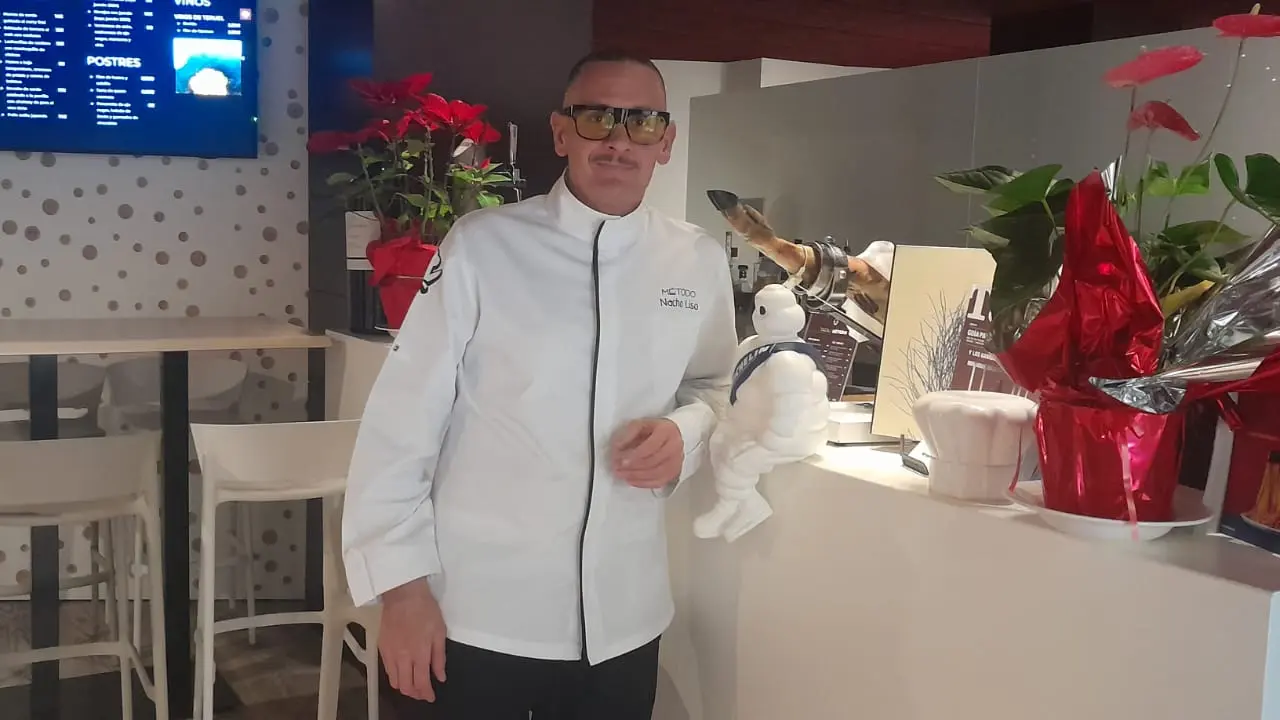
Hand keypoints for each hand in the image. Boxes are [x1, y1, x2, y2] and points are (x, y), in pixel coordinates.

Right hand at [379, 578, 446, 701]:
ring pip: (394, 681)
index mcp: (420, 653)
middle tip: (422, 692)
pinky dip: (394, 676)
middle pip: (406, 686)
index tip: (431, 696)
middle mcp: (403, 657)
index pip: (421, 683)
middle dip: (415, 693)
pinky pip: (387, 670)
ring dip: (404, 687)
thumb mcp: (440, 631)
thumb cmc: (424, 609)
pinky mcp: (382, 647)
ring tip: (412, 685)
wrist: (403, 594)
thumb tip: (440, 676)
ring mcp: (390, 653)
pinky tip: (402, 672)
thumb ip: (439, 657)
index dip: (426, 693)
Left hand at [611, 418, 683, 488]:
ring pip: (656, 474)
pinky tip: (632, 480)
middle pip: (653, 461)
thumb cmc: (654, 429)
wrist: (670, 435)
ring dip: (636, 476)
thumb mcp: (640, 424)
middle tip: (618, 467)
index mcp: (667, 431)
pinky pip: (659, 482)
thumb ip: (629, 433)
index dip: (635, 455)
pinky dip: (643, 483)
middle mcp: (675, 446)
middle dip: (633, 467)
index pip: (651, 446)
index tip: (622, 460)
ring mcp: (676, 460)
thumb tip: (619, 446)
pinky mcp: (674, 472)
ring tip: (622, 474)